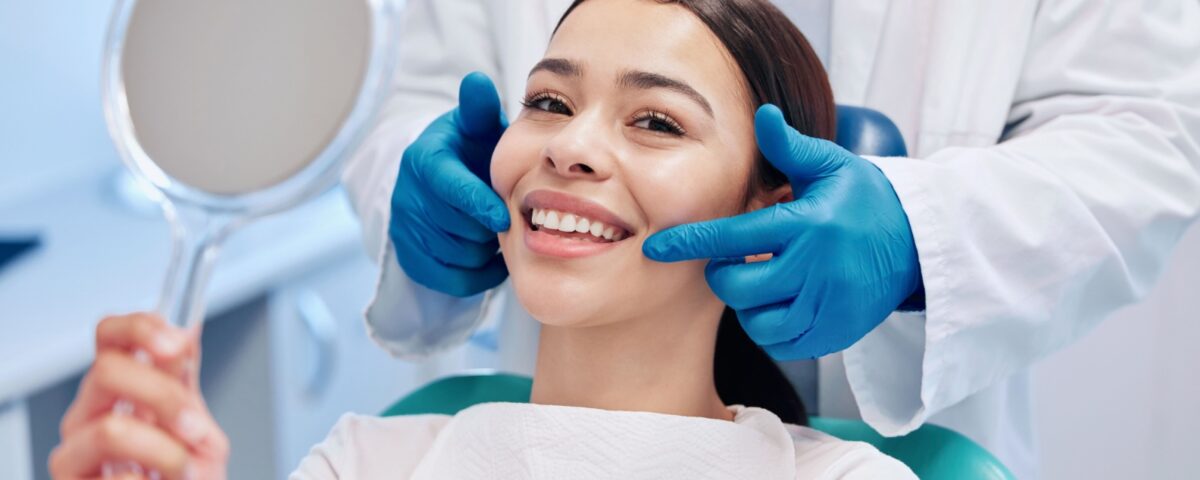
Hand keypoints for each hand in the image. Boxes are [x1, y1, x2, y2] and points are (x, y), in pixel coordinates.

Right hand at [50, 313, 227, 478]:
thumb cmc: (187, 476)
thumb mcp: (199, 426)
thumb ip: (186, 383)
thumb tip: (186, 329)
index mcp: (122, 389)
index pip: (110, 336)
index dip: (139, 328)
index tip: (176, 344)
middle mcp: (91, 413)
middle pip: (106, 370)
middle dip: (163, 396)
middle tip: (193, 427)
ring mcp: (76, 450)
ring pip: (111, 429)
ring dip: (165, 451)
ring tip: (183, 470)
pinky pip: (119, 478)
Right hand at [391, 72, 510, 296]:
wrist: (442, 180)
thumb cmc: (470, 150)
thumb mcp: (475, 126)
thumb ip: (479, 108)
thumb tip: (477, 81)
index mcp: (423, 160)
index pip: (450, 188)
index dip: (479, 205)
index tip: (504, 217)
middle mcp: (406, 195)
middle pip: (459, 228)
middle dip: (489, 227)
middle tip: (509, 218)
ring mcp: (404, 229)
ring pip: (458, 256)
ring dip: (486, 249)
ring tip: (497, 232)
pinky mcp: (409, 258)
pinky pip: (451, 280)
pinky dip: (478, 274)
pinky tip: (490, 255)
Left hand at [643, 105, 922, 359]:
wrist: (919, 243)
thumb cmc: (865, 200)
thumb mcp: (832, 166)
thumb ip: (790, 148)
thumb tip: (762, 114)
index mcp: (806, 224)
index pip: (732, 237)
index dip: (689, 244)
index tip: (656, 248)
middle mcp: (816, 268)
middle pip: (737, 287)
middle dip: (724, 275)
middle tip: (738, 260)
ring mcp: (828, 305)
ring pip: (756, 321)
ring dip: (748, 304)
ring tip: (763, 281)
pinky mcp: (837, 333)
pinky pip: (782, 343)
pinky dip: (771, 328)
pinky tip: (781, 303)